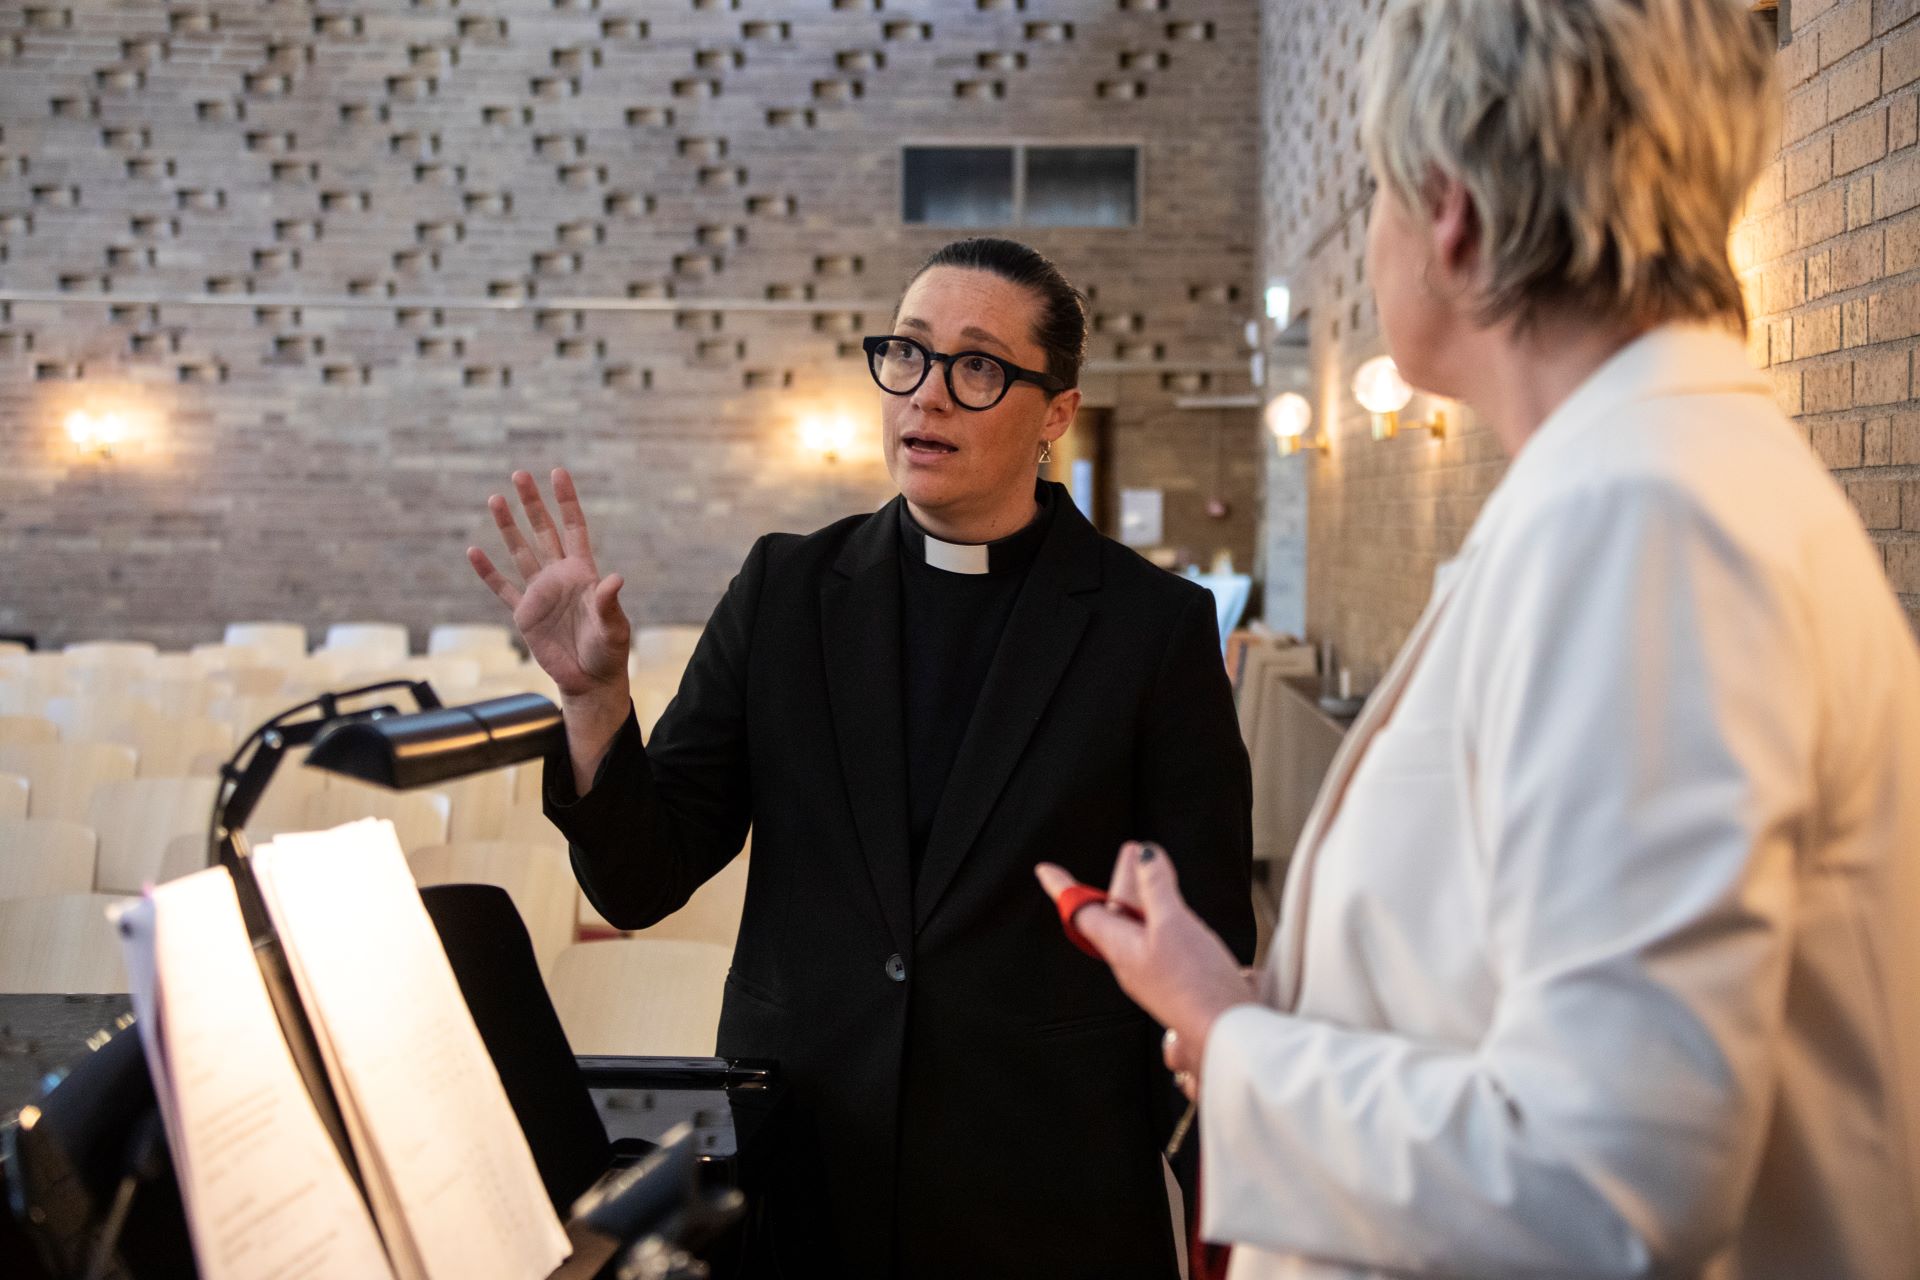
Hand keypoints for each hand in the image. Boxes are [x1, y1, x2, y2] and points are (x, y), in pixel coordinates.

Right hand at [468, 468, 630, 700]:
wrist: (589, 680)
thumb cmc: (608, 652)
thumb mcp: (614, 627)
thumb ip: (609, 603)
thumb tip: (615, 579)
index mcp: (584, 573)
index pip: (575, 528)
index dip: (567, 501)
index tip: (558, 472)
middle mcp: (559, 576)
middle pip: (543, 531)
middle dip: (532, 503)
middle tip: (519, 474)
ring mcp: (540, 593)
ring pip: (520, 552)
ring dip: (507, 527)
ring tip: (495, 499)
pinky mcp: (524, 614)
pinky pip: (502, 588)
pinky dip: (487, 572)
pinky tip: (474, 551)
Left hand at [1035, 843, 1255, 1097]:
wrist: (1225, 1032)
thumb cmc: (1194, 982)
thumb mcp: (1173, 923)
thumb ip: (1157, 887)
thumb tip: (1144, 854)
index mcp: (1119, 948)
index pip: (1081, 911)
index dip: (1063, 887)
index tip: (1044, 870)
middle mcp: (1129, 962)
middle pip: (1115, 913)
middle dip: (1121, 881)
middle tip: (1130, 852)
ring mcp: (1151, 973)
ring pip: (1138, 926)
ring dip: (1143, 895)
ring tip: (1154, 869)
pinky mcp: (1175, 980)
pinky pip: (1157, 940)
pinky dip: (1161, 915)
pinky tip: (1175, 911)